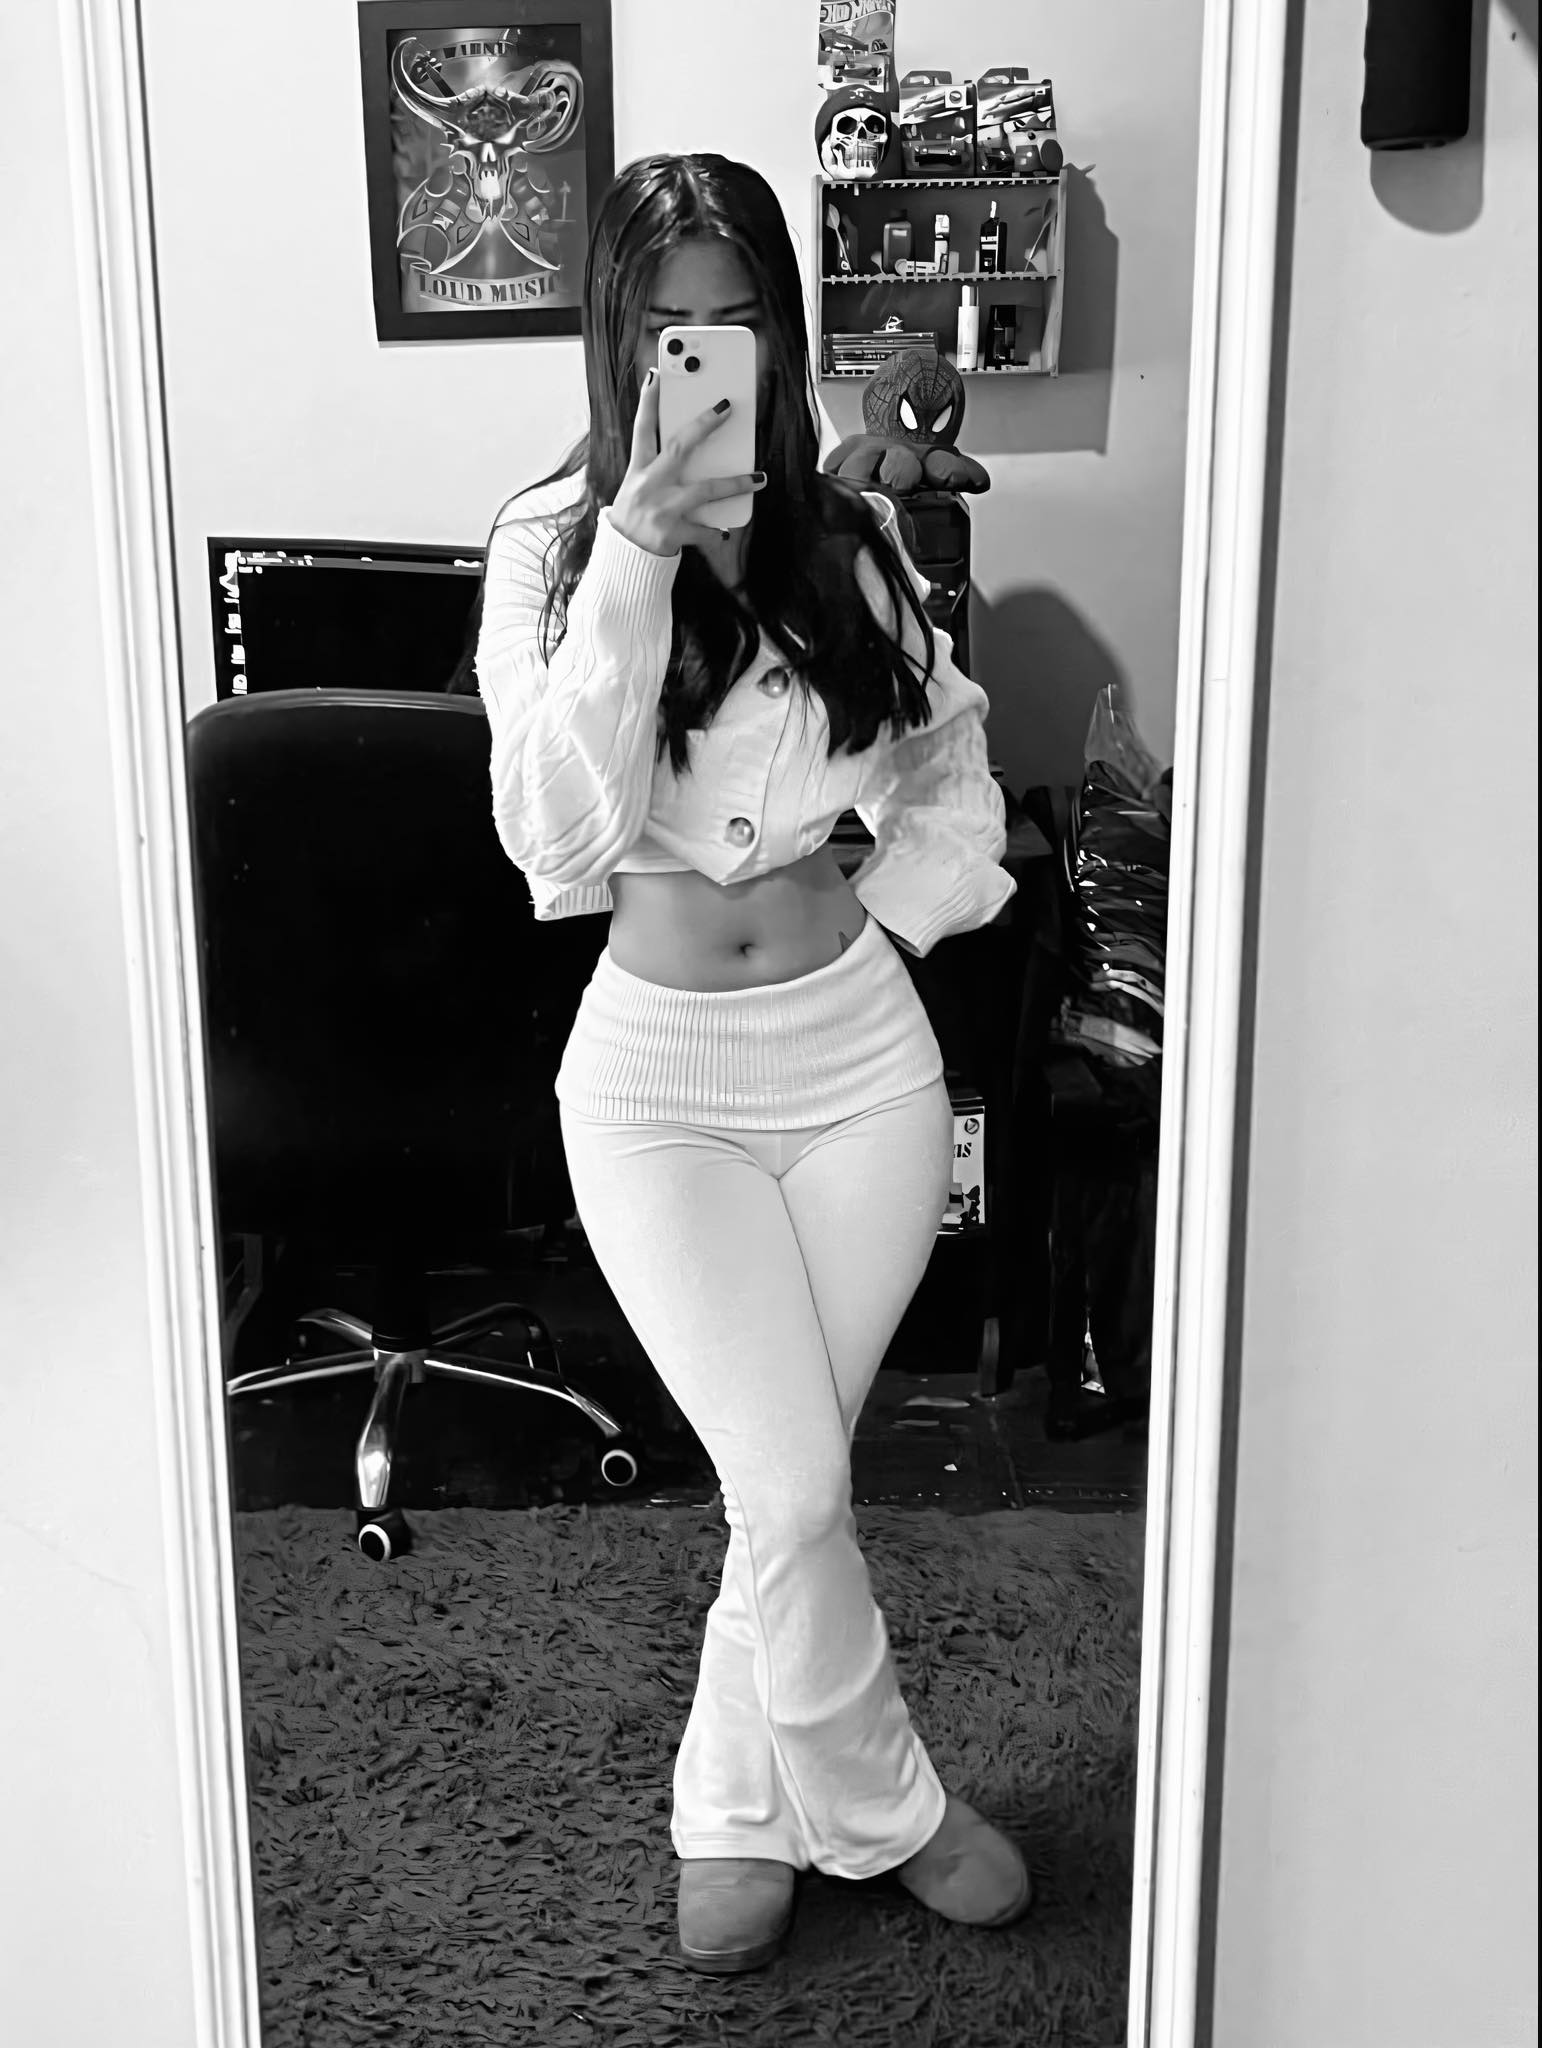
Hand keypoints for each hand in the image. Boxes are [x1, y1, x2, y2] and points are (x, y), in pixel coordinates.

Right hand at [608, 369, 764, 557]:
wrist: (624, 558)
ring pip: (706, 489)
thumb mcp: (636, 487)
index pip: (642, 429)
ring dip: (736, 483)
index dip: (648, 401)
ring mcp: (663, 509)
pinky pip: (704, 530)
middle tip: (726, 406)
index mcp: (638, 470)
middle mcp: (650, 485)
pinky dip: (716, 531)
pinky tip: (725, 530)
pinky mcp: (673, 533)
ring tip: (759, 478)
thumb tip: (685, 448)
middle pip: (680, 447)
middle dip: (704, 424)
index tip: (656, 375)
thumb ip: (656, 468)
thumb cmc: (634, 517)